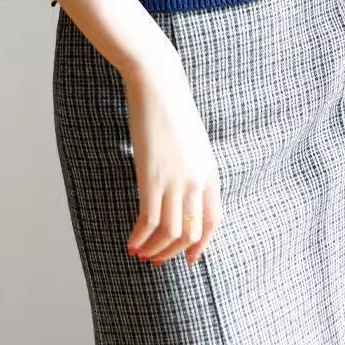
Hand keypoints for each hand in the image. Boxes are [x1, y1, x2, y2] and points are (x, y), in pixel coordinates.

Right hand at [120, 49, 221, 269]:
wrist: (159, 84)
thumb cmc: (171, 107)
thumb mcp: (192, 142)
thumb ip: (191, 167)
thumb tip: (180, 190)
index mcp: (210, 172)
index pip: (214, 220)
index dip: (202, 244)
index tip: (191, 259)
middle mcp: (197, 181)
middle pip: (192, 232)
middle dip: (174, 252)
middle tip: (157, 260)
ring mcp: (176, 180)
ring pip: (171, 233)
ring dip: (156, 250)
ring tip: (141, 254)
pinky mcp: (152, 177)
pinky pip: (149, 220)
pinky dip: (140, 237)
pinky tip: (130, 243)